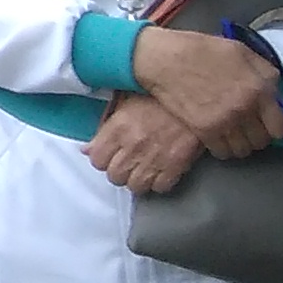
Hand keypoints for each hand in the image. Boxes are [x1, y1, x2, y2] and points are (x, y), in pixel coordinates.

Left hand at [84, 91, 209, 192]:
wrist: (196, 95)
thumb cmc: (159, 94)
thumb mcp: (125, 98)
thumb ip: (104, 124)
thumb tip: (86, 148)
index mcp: (118, 128)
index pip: (96, 160)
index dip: (102, 158)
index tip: (108, 155)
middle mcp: (133, 147)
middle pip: (114, 176)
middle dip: (119, 171)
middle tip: (127, 161)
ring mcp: (154, 159)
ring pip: (135, 186)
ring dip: (137, 179)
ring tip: (142, 168)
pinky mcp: (177, 166)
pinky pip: (160, 188)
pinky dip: (159, 182)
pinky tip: (160, 171)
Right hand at [131, 25, 282, 158]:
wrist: (163, 59)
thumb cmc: (201, 50)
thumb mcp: (241, 51)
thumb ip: (264, 72)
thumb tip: (276, 93)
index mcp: (258, 88)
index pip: (280, 127)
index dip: (276, 127)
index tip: (268, 123)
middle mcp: (245, 109)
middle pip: (262, 141)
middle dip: (257, 135)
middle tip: (248, 126)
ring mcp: (225, 122)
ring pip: (243, 150)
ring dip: (240, 143)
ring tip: (232, 132)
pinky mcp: (204, 131)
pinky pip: (223, 153)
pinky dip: (222, 148)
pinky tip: (218, 136)